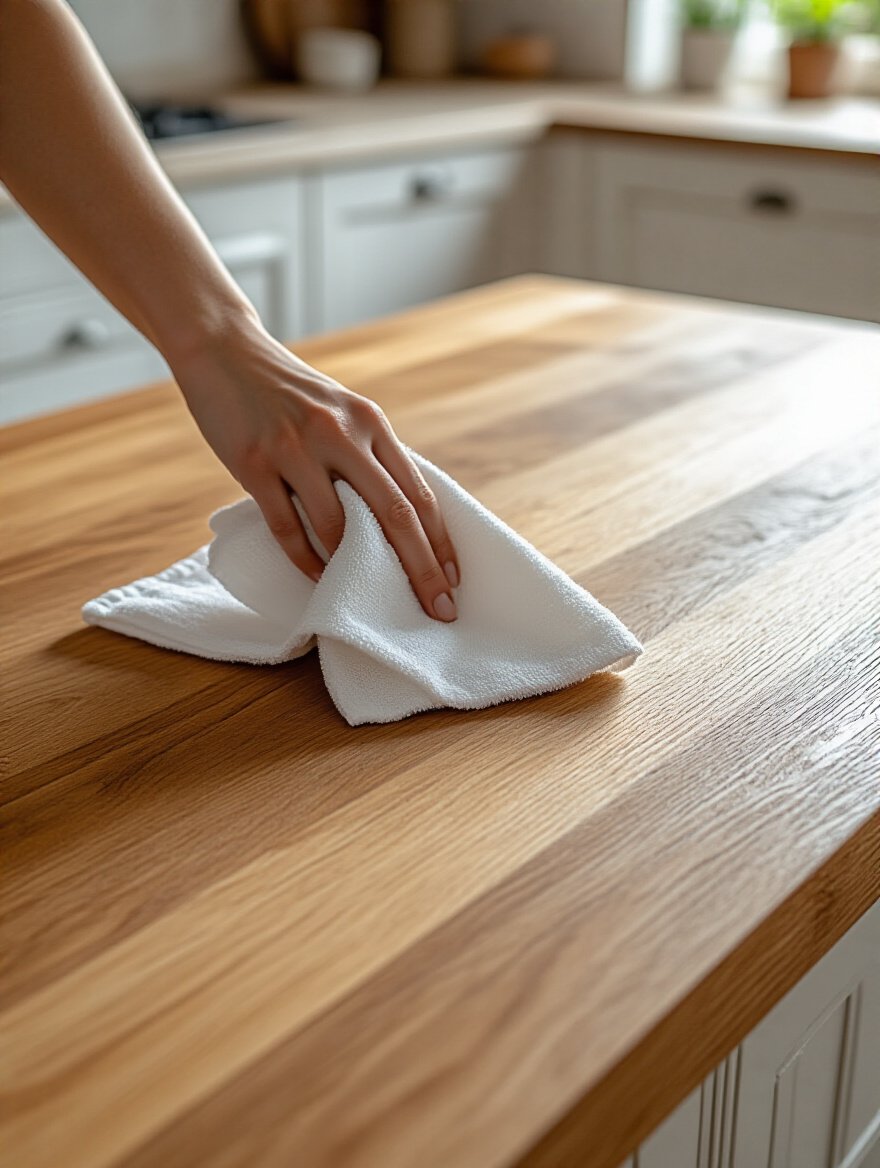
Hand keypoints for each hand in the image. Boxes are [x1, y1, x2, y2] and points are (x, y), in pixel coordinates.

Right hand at [170, 317, 459, 621]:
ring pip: (338, 526)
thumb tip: (401, 516)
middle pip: (395, 514)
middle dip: (422, 568)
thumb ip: (369, 454)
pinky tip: (318, 579)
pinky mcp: (254, 462)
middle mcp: (340, 434)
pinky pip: (287, 526)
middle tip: (438, 609)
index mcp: (370, 422)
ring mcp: (295, 448)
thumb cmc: (289, 392)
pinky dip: (306, 560)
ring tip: (368, 599)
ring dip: (355, 570)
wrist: (225, 350)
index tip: (454, 580)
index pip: (419, 492)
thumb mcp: (342, 412)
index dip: (441, 541)